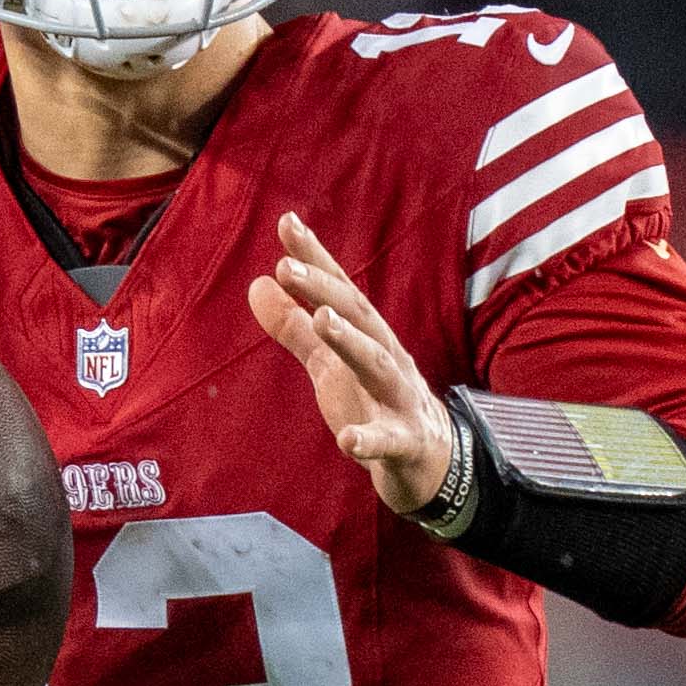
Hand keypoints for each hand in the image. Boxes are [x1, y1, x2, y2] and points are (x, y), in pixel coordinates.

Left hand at [250, 214, 458, 515]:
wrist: (427, 461)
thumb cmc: (374, 402)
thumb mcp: (329, 364)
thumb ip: (294, 327)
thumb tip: (257, 284)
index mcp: (367, 336)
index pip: (340, 290)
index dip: (315, 259)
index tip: (286, 223)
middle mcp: (388, 357)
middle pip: (359, 317)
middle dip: (324, 290)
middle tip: (286, 267)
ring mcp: (400, 399)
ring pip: (377, 365)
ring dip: (350, 341)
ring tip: (321, 320)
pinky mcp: (405, 442)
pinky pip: (388, 441)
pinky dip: (369, 439)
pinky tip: (347, 439)